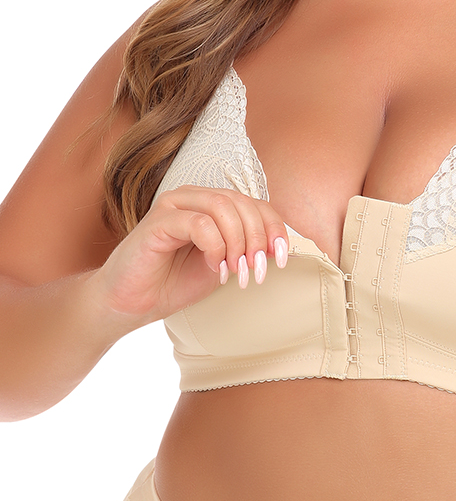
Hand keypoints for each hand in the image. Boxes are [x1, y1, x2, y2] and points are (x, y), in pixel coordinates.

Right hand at [92, 186, 289, 327]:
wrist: (130, 303)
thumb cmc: (174, 282)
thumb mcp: (223, 265)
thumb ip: (247, 250)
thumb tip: (280, 246)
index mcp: (211, 204)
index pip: (254, 203)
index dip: (273, 228)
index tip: (280, 259)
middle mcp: (193, 197)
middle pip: (242, 203)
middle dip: (257, 238)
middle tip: (256, 271)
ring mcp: (173, 206)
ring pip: (223, 206)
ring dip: (238, 242)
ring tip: (235, 271)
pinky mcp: (157, 221)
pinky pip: (198, 223)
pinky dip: (215, 246)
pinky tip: (213, 266)